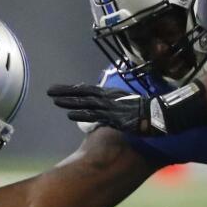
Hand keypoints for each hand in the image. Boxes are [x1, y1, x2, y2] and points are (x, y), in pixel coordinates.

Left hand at [47, 83, 161, 134]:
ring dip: (70, 102)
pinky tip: (70, 115)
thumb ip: (109, 103)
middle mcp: (107, 98)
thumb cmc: (141, 109)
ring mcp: (109, 107)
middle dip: (65, 92)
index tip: (58, 89)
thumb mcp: (123, 102)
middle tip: (49, 91)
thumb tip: (98, 105)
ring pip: (86, 103)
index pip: (87, 90)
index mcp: (109, 94)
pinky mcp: (113, 117)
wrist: (157, 115)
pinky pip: (95, 116)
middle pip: (82, 94)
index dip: (72, 89)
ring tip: (55, 101)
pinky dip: (82, 114)